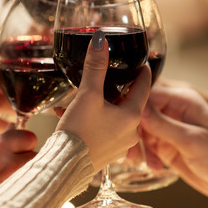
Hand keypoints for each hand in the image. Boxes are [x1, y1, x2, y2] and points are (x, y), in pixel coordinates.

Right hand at [56, 30, 150, 170]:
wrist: (63, 167)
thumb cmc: (79, 132)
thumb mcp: (88, 95)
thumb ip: (95, 67)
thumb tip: (100, 40)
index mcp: (132, 116)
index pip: (144, 87)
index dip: (143, 72)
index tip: (142, 62)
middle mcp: (130, 132)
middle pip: (129, 103)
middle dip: (118, 89)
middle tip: (111, 76)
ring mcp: (119, 145)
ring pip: (114, 117)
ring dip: (101, 105)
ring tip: (84, 95)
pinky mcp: (105, 154)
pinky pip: (103, 130)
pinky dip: (92, 120)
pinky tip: (72, 114)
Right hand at [141, 85, 207, 204]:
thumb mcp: (191, 140)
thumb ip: (162, 124)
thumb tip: (137, 109)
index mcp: (182, 100)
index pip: (147, 94)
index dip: (132, 106)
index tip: (120, 121)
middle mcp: (174, 111)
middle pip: (140, 113)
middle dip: (132, 130)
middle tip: (129, 149)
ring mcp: (170, 129)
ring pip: (141, 131)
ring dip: (138, 146)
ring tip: (138, 161)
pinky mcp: (169, 146)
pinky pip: (147, 146)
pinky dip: (145, 156)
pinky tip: (153, 167)